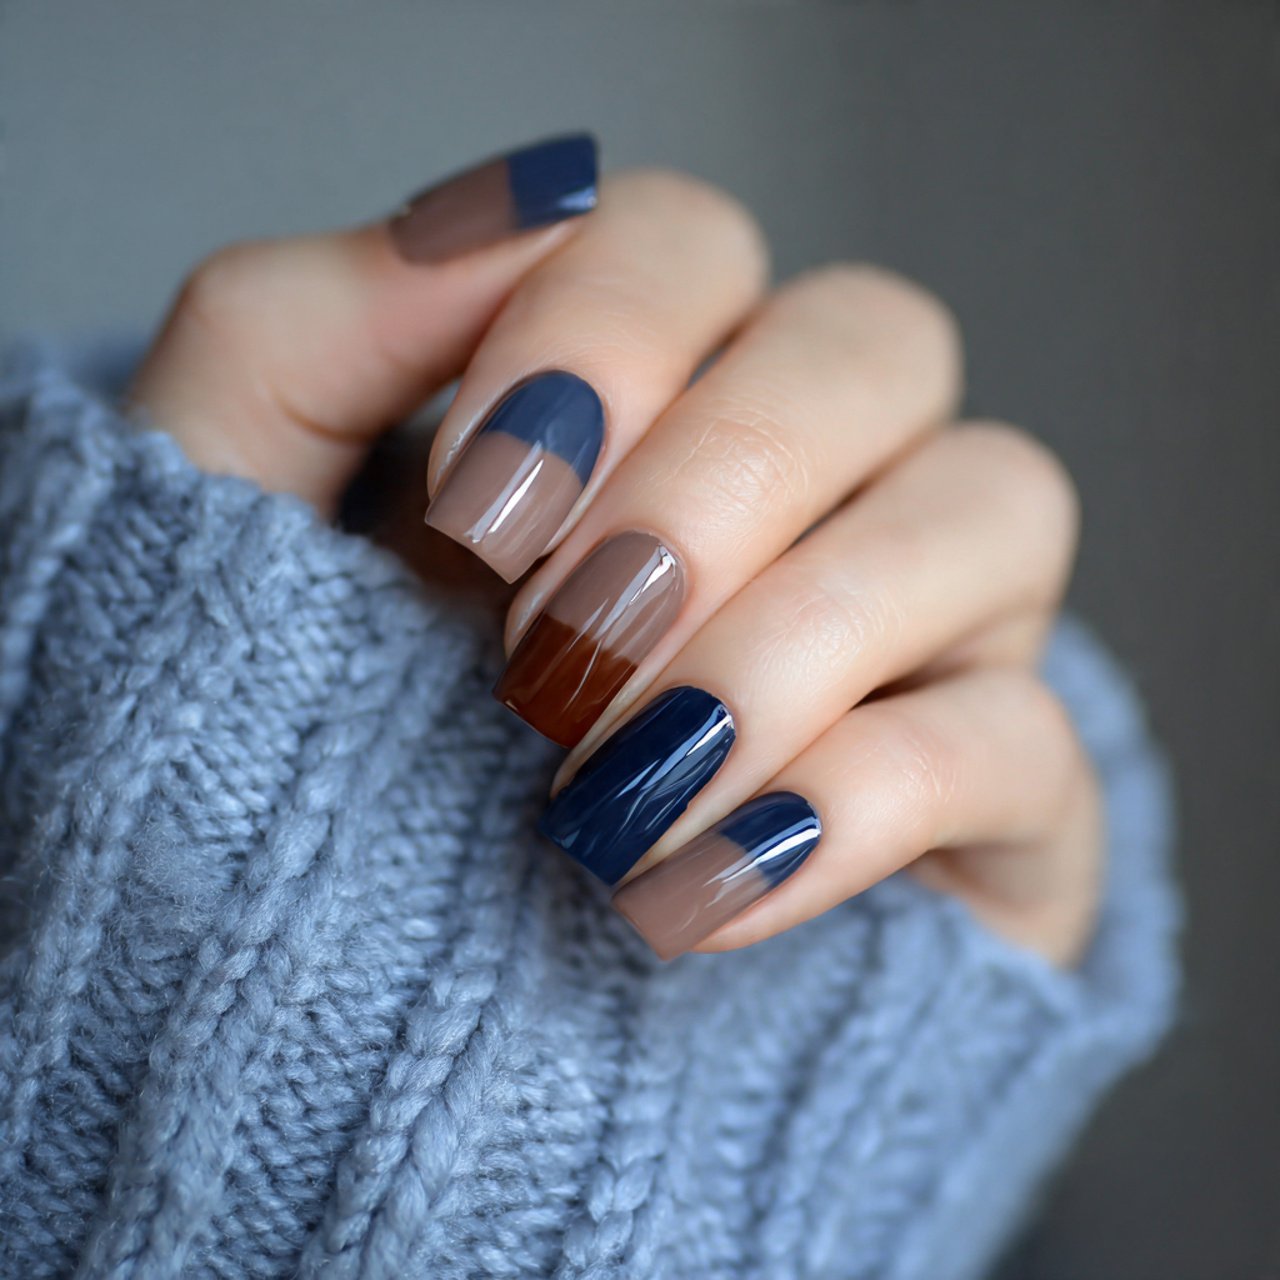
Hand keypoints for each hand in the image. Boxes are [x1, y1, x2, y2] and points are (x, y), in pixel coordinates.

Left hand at [129, 136, 1098, 965]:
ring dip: (794, 635)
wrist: (388, 1018)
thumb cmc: (302, 751)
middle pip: (875, 343)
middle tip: (555, 653)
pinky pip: (1020, 738)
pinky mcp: (987, 800)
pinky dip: (857, 803)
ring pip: (997, 505)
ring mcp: (921, 633)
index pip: (694, 245)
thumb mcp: (234, 527)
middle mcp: (805, 485)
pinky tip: (686, 894)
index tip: (475, 511)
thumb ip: (306, 328)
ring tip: (616, 781)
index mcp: (638, 396)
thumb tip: (510, 207)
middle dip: (713, 484)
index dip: (604, 336)